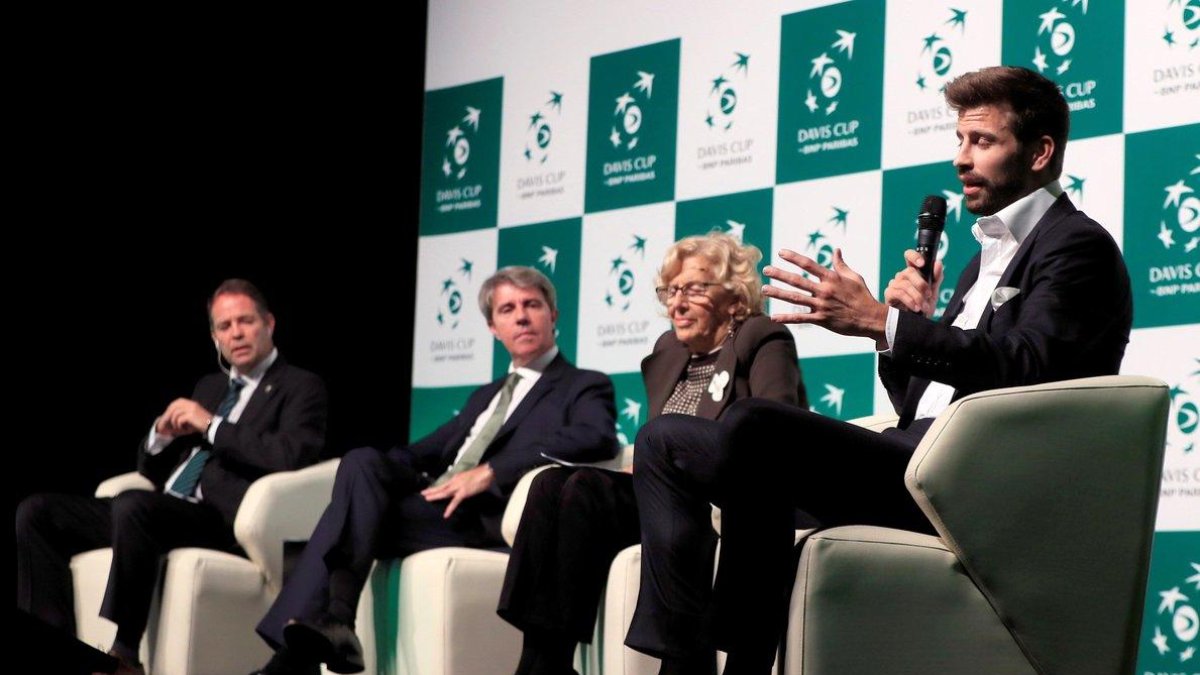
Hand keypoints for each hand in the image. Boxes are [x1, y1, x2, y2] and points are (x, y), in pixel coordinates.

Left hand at [155, 398, 211, 435]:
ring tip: (178, 428)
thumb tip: (168, 419)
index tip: (165, 418)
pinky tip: (184, 429)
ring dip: (174, 423)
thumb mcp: (191, 417)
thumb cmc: (202, 423)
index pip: (175, 403)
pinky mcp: (192, 415)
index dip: (169, 410)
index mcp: (190, 403)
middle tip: (163, 425)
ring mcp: (191, 408)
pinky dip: (179, 425)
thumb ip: (182, 416)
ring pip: (175, 414)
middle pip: (173, 407)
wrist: (212, 426)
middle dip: (166, 416)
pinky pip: (179, 419)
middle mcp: (190, 404)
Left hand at [420, 464, 494, 517]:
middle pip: (441, 487)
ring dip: (435, 495)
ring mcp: (459, 487)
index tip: (429, 489)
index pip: (444, 483)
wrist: (487, 472)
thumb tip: (460, 486)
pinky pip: (455, 502)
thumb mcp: (468, 477)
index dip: (437, 487)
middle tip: (423, 493)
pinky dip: (450, 508)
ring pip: (444, 493)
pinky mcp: (464, 492)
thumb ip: (463, 481)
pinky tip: (446, 514)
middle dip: (432, 491)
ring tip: (427, 498)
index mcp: (457, 478)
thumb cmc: (481, 474)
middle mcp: (455, 481)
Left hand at [762, 248, 888, 347]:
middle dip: (779, 274)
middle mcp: (824, 290)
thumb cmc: (862, 296)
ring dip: (778, 293)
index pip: (809, 264)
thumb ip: (841, 264)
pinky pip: (801, 318)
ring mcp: (822, 305)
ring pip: (795, 298)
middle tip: (765, 270)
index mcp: (831, 278)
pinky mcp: (822, 319)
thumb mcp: (854, 277)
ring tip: (764, 290)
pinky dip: (787, 318)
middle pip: (797, 280)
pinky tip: (774, 317)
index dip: (794, 257)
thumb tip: (836, 250)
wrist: (871, 318)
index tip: (780, 252)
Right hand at [884, 249, 943, 317]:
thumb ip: (937, 278)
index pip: (909, 257)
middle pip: (909, 271)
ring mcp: (894, 284)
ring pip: (905, 284)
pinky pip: (898, 293)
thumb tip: (938, 263)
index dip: (914, 256)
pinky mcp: (889, 294)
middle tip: (928, 295)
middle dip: (921, 284)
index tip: (922, 264)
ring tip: (923, 306)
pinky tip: (915, 307)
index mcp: (913, 273)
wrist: (916, 324)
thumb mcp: (933, 292)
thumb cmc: (923, 307)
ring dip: (917, 296)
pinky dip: (909, 300)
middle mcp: (902, 277)